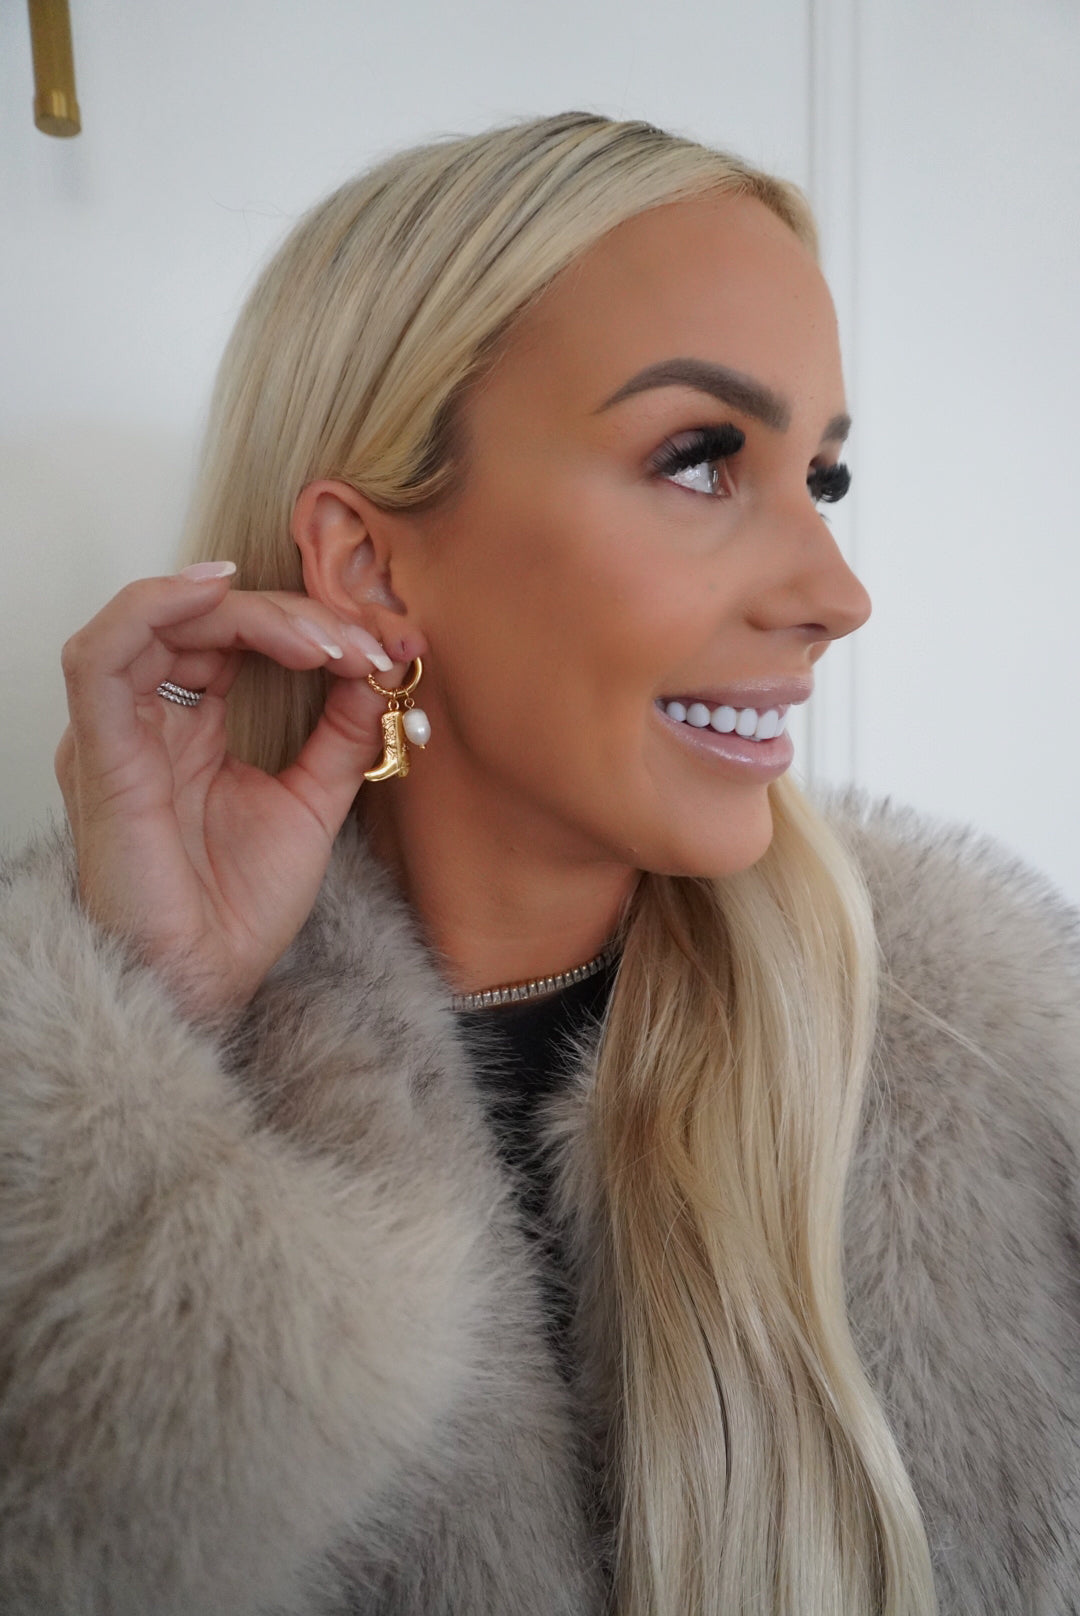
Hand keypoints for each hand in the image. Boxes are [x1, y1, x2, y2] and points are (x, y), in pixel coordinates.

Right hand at [54, 563, 408, 1018]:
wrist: (205, 981)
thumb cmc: (238, 908)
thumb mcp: (311, 802)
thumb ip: (340, 733)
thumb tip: (379, 667)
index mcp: (187, 726)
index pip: (235, 637)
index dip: (305, 625)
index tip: (379, 649)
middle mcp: (145, 719)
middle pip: (203, 620)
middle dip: (291, 616)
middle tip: (359, 643)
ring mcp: (117, 731)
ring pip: (158, 621)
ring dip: (247, 612)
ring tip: (318, 638)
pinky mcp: (98, 751)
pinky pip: (101, 655)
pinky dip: (155, 607)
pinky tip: (221, 594)